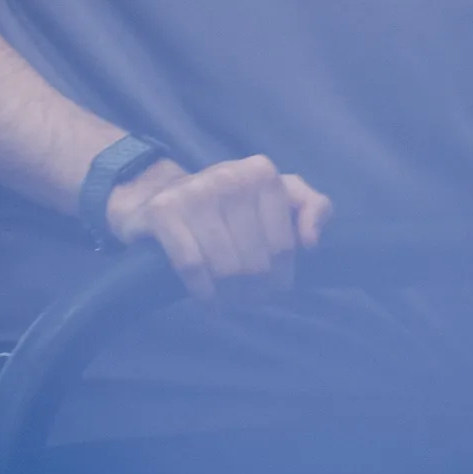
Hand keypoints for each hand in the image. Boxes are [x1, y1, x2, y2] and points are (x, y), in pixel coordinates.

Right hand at [105, 151, 332, 302]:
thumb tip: (312, 243)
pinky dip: (203, 292)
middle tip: (247, 298)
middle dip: (254, 292)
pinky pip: (192, 266)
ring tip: (229, 300)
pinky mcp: (163, 211)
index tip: (272, 287)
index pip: (285, 246)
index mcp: (262, 172)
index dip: (281, 276)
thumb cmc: (228, 204)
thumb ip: (311, 206)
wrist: (160, 195)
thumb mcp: (276, 196)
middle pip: (255, 263)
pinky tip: (208, 300)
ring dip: (229, 297)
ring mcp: (194, 192)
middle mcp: (230, 176)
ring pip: (226, 268)